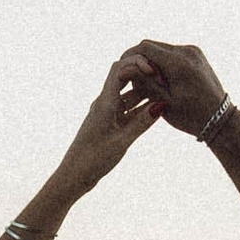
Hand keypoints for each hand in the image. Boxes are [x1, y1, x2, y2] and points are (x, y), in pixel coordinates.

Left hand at [44, 50, 167, 206]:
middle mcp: (104, 103)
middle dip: (144, 75)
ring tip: (165, 94)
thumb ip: (142, 123)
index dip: (138, 63)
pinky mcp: (110, 124)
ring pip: (128, 95)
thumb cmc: (93, 160)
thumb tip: (161, 105)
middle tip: (164, 80)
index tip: (155, 70)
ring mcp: (107, 113)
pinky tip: (156, 111)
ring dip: (145, 92)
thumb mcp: (122, 142)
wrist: (74, 176)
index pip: (120, 69)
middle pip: (125, 78)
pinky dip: (141, 108)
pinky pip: (128, 110)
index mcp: (104, 103)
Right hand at [119, 39, 228, 137]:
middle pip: (153, 46)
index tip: (121, 70)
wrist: (220, 119)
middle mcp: (187, 52)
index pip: (145, 48)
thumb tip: (123, 68)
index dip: (130, 57)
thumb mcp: (163, 101)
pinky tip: (161, 80)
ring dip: (151, 61)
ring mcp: (194, 51)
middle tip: (132, 78)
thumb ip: (143, 82)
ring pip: (162, 48)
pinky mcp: (197, 54)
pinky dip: (163, 63)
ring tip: (147, 82)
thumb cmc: (191, 117)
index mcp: (178, 63)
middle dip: (140, 60)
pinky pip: (173, 53)